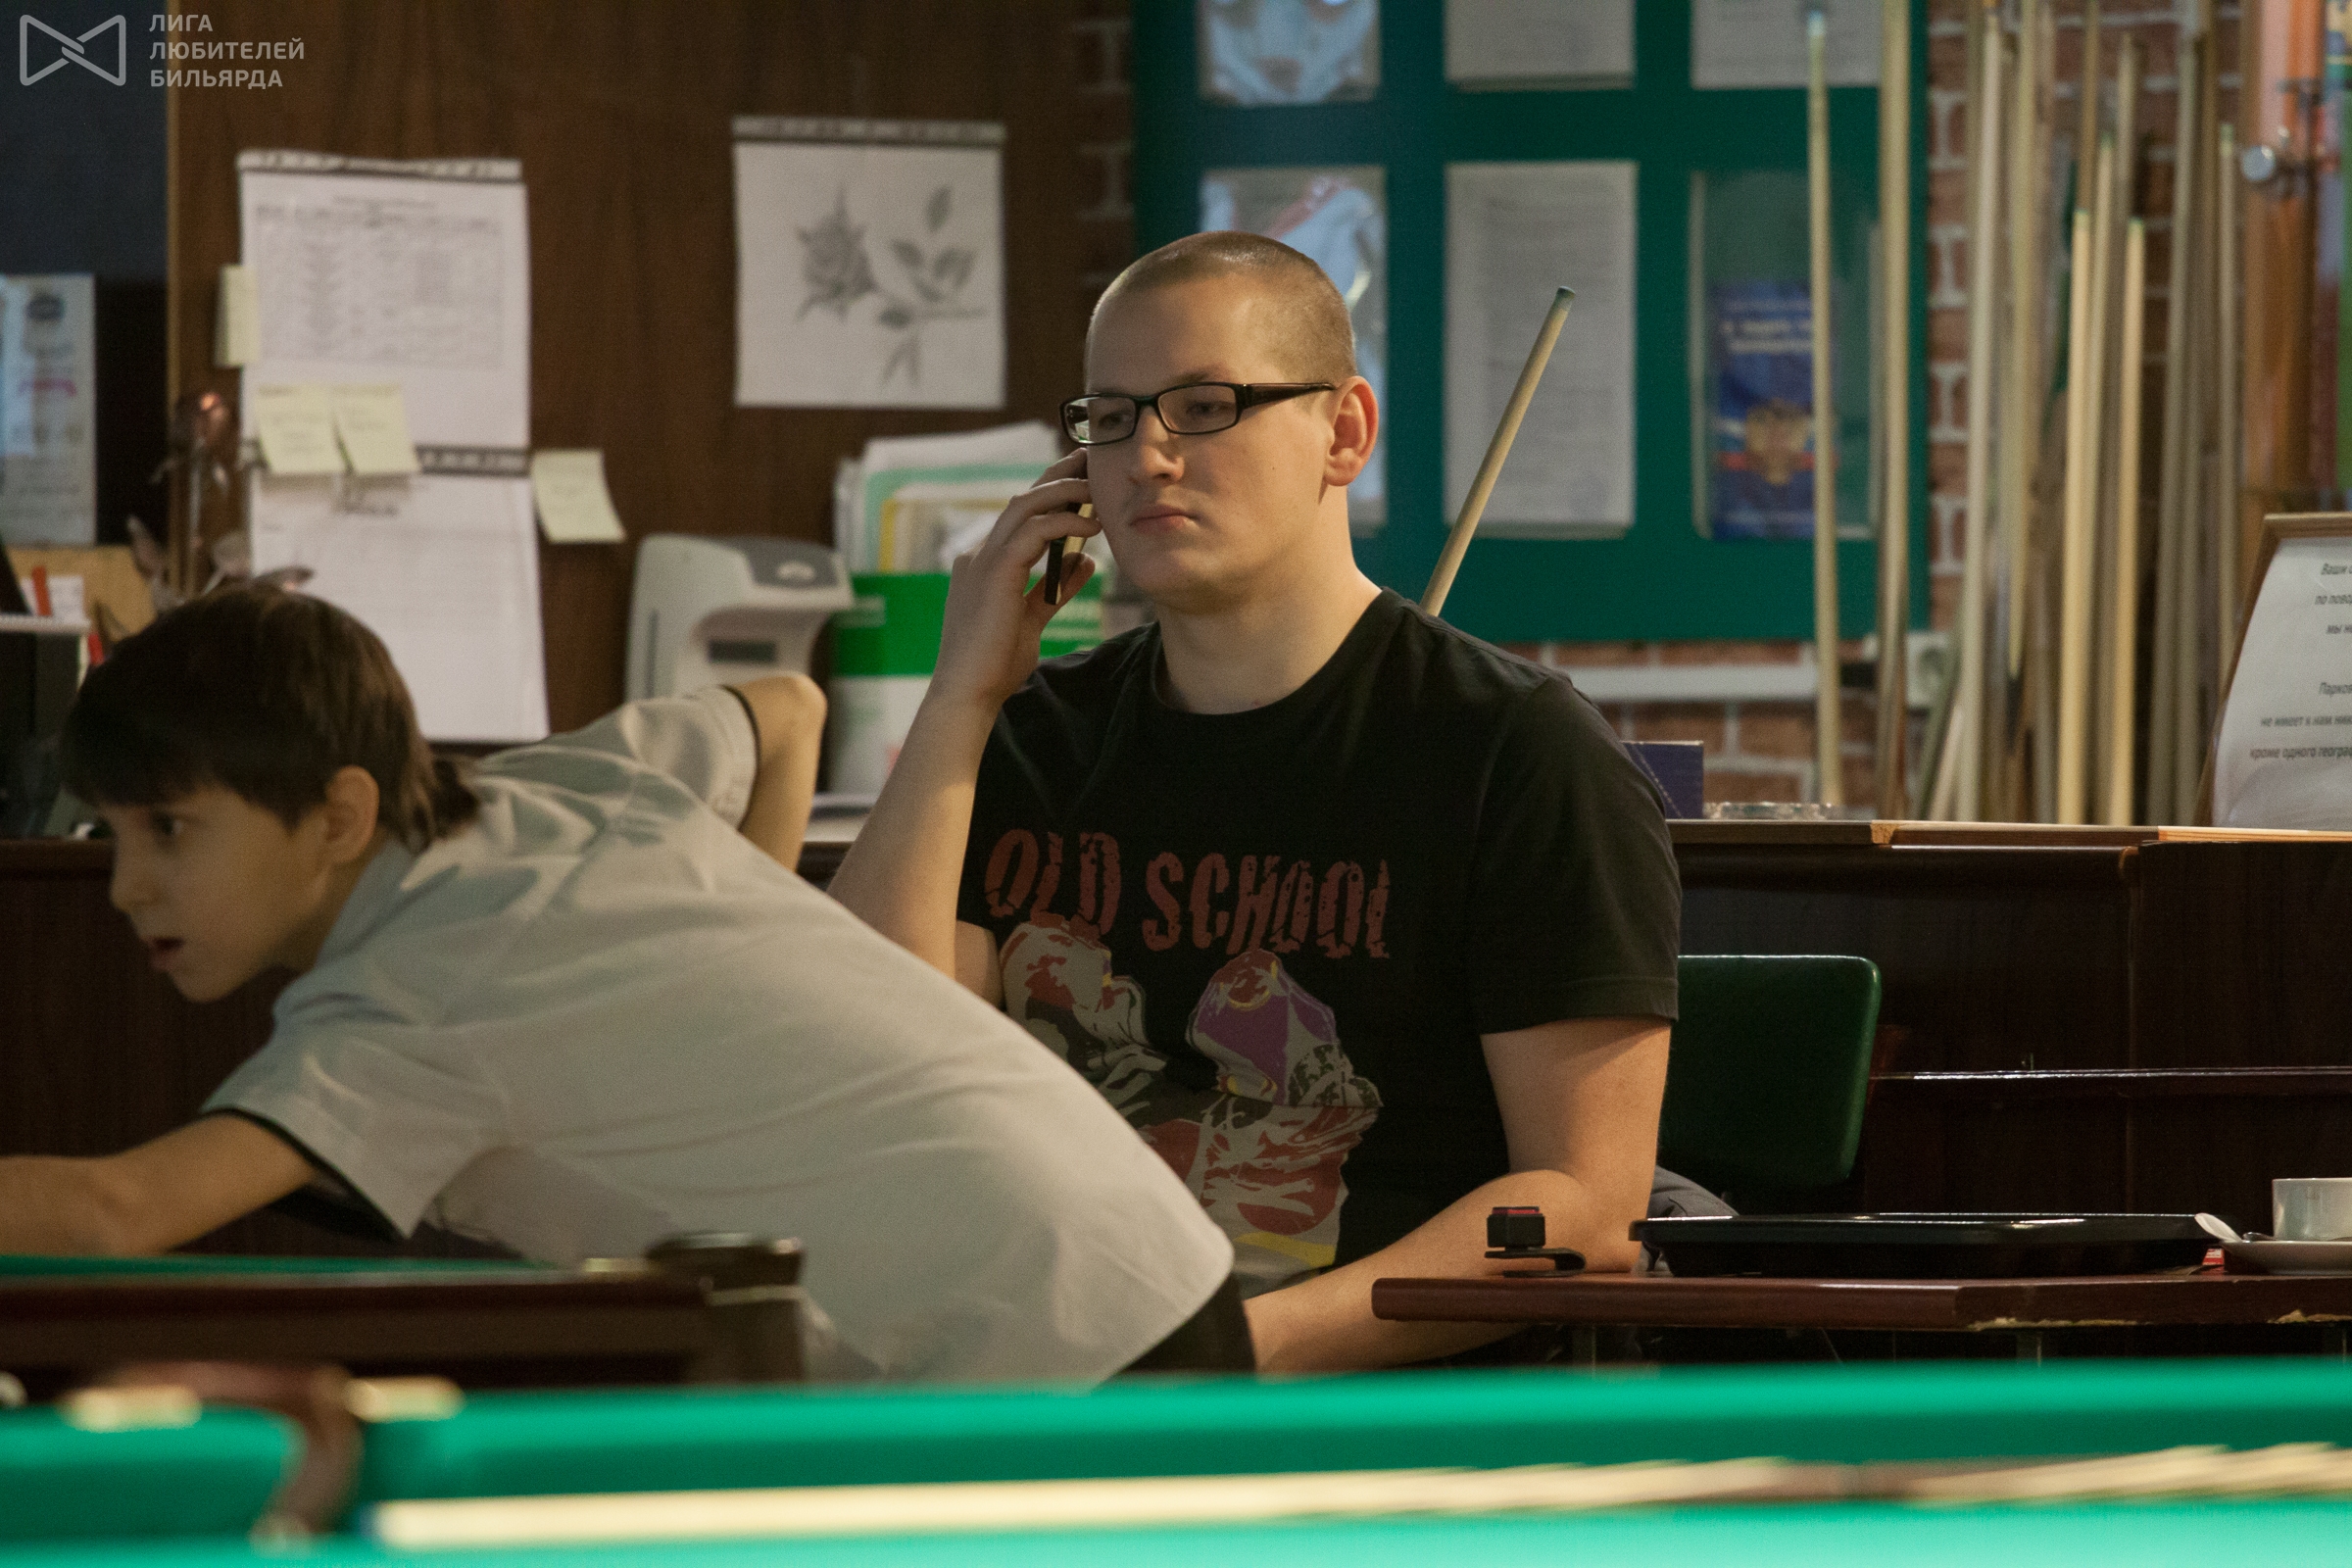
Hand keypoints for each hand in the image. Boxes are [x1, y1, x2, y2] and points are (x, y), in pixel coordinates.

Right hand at [929, 451, 1101, 711]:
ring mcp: (983, 559)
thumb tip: (1085, 560)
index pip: (1021, 516)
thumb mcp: (1034, 618)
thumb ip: (1057, 587)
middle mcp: (980, 554)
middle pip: (1023, 499)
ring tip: (1097, 488)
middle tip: (1092, 461)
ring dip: (1064, 491)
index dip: (1051, 493)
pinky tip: (1092, 525)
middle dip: (1059, 476)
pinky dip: (1064, 522)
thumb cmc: (995, 663)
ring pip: (1026, 505)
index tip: (1083, 480)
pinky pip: (1034, 531)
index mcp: (985, 564)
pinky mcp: (994, 571)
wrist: (969, 692)